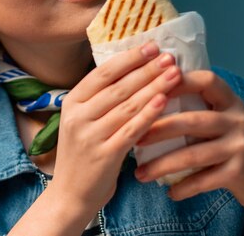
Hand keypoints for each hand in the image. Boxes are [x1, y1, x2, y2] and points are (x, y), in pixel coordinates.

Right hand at [49, 43, 181, 214]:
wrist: (69, 196)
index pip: (103, 73)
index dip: (129, 58)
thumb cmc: (82, 155)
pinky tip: (164, 101)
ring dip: (154, 87)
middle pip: (118, 87)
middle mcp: (78, 116)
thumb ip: (100, 101)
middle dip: (146, 69)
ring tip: (174, 74)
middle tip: (169, 56)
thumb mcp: (82, 122)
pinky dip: (149, 114)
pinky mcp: (104, 155)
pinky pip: (131, 130)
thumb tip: (133, 72)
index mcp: (71, 102)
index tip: (151, 46)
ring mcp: (90, 135)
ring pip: (127, 105)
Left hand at [134, 70, 243, 211]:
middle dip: (158, 129)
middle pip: (192, 120)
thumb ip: (199, 109)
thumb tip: (150, 99)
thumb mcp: (225, 121)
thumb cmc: (236, 147)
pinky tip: (169, 192)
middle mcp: (238, 120)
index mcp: (230, 102)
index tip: (151, 89)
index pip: (206, 81)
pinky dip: (184, 187)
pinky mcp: (241, 172)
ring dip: (162, 165)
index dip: (179, 81)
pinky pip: (204, 180)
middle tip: (134, 138)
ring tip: (140, 173)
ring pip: (194, 154)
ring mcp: (241, 146)